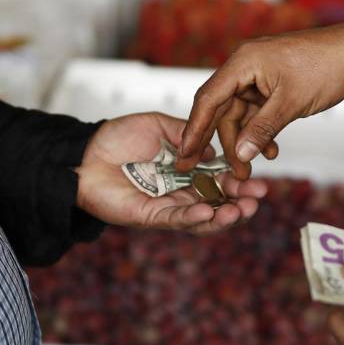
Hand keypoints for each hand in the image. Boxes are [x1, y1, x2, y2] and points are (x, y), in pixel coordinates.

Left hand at [76, 112, 267, 233]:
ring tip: (241, 210)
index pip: (220, 179)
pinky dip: (194, 218)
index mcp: (186, 171)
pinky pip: (176, 219)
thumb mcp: (158, 125)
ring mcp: (166, 206)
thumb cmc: (116, 138)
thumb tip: (214, 147)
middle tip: (257, 198)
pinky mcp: (149, 216)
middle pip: (217, 202)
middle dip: (240, 202)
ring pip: (201, 217)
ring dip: (223, 216)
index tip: (260, 180)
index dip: (239, 181)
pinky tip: (210, 213)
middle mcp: (180, 191)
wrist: (83, 153)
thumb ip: (186, 132)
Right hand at [177, 20, 343, 178]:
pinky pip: (257, 112)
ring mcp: (258, 76)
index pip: (208, 99)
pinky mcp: (271, 84)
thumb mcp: (291, 103)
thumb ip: (262, 129)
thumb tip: (240, 154)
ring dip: (246, 140)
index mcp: (243, 63)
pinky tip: (271, 150)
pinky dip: (260, 131)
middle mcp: (245, 67)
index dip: (194, 129)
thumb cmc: (326, 66)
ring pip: (240, 114)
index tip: (185, 154)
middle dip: (225, 141)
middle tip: (223, 171)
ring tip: (251, 168)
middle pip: (221, 109)